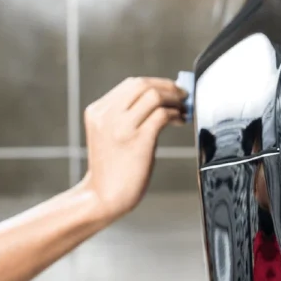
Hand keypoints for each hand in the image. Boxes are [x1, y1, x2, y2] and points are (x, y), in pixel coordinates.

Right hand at [80, 77, 186, 221]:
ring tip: (183, 108)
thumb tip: (160, 98)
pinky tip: (180, 120)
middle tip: (183, 95)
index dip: (157, 83)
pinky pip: (162, 115)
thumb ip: (125, 115)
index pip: (131, 84)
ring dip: (174, 99)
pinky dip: (175, 114)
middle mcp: (107, 115)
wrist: (103, 196)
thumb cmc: (112, 168)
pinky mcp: (138, 140)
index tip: (172, 90)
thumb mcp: (109, 134)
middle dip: (168, 87)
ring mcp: (122, 127)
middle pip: (143, 85)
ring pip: (154, 95)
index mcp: (97, 111)